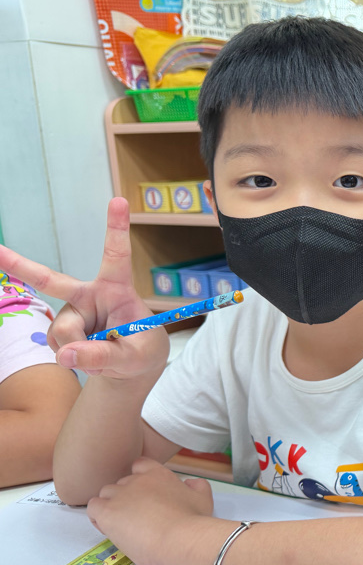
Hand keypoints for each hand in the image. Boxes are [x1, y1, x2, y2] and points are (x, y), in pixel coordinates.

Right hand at [0, 198, 167, 378]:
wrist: (132, 365)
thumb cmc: (141, 350)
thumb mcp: (135, 357)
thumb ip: (106, 355)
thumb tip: (66, 355)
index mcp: (116, 289)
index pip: (117, 256)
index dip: (116, 229)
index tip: (119, 199)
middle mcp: (88, 296)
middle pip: (51, 280)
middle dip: (19, 265)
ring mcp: (70, 313)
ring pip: (63, 335)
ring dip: (80, 352)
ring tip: (103, 358)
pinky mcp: (60, 330)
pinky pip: (59, 349)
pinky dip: (73, 359)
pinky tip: (87, 358)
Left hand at [87, 458, 213, 564]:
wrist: (180, 538)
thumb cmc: (193, 522)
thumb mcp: (203, 498)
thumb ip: (197, 485)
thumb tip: (189, 483)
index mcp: (159, 474)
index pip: (140, 465)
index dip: (137, 479)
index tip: (142, 495)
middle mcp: (138, 480)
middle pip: (121, 483)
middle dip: (124, 497)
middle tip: (134, 516)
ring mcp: (121, 495)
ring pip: (105, 494)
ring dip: (110, 506)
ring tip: (121, 525)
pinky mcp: (107, 512)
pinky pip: (93, 508)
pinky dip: (98, 517)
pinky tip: (110, 528)